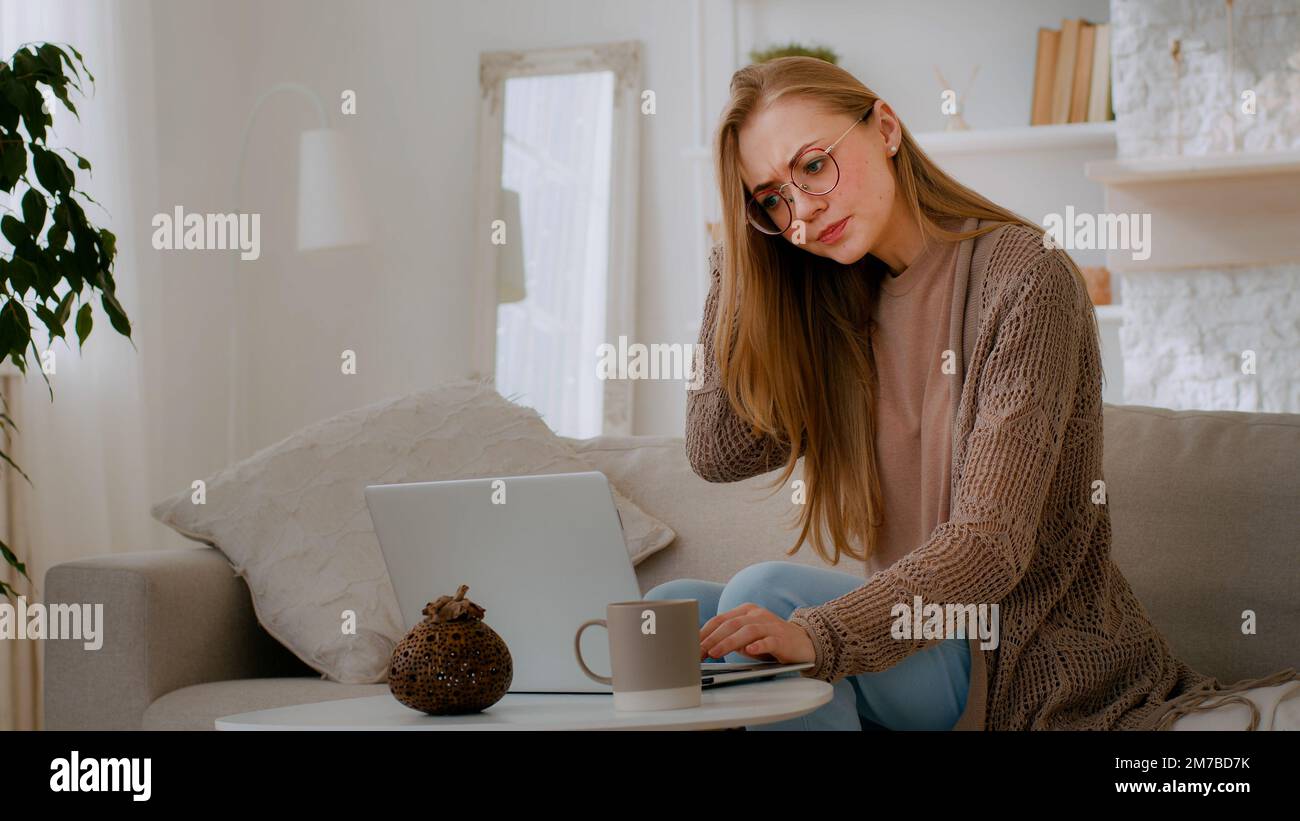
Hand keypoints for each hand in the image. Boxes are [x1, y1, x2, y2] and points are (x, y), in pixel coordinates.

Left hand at [699, 602, 815, 663]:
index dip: (704, 632)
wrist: (804, 642)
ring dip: (728, 642)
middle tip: (699, 651)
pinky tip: (749, 651)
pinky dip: (758, 645)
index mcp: (746, 611)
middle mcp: (757, 615)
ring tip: (715, 652)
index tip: (691, 644)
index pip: (720, 619)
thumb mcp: (747, 638)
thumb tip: (706, 648)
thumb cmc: (770, 640)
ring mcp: (770, 625)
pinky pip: (769, 640)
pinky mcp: (782, 638)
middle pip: (731, 624)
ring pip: (746, 631)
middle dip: (712, 638)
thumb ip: (730, 639)